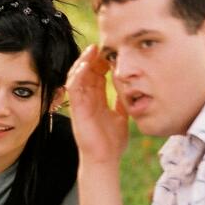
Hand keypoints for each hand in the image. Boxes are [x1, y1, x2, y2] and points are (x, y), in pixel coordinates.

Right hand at [65, 45, 128, 164]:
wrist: (105, 159)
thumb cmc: (112, 142)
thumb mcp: (121, 116)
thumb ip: (122, 102)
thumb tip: (131, 89)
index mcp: (97, 100)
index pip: (97, 75)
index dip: (101, 62)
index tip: (110, 51)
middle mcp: (87, 99)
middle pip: (86, 72)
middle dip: (92, 58)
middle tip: (100, 45)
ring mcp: (80, 104)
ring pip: (77, 77)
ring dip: (83, 62)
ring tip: (91, 50)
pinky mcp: (76, 109)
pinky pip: (73, 88)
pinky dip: (77, 75)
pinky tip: (85, 65)